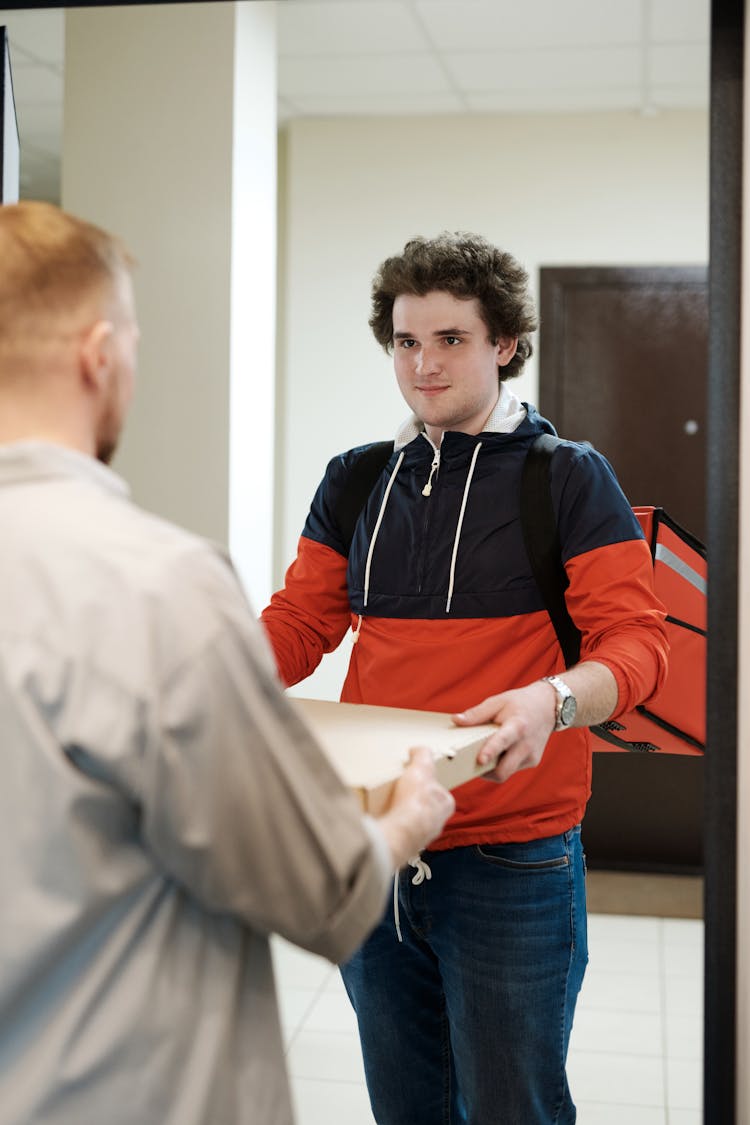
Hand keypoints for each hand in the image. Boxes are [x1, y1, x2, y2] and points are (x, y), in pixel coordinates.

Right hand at [376, 746, 454, 868]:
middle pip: (427, 808)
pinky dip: (393, 826)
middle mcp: (437, 823)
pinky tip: (384, 818)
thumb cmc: (416, 802)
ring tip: (389, 805)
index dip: (429, 784)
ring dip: (404, 816)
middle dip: (415, 802)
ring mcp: (421, 835)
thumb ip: (423, 755)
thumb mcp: (422, 767)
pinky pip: (399, 833)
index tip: (418, 779)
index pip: (440, 792)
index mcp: (445, 804)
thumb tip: (418, 750)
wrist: (401, 831)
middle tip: (401, 792)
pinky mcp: (405, 844)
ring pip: (414, 823)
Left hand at [452, 681, 556, 783]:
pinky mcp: (532, 762)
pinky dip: (501, 765)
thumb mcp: (498, 701)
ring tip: (482, 756)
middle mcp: (526, 745)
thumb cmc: (519, 703)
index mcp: (517, 726)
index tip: (480, 760)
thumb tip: (455, 720)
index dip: (491, 751)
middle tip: (469, 764)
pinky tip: (498, 753)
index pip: (503, 741)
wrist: (548, 707)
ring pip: (506, 773)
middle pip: (504, 770)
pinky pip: (511, 769)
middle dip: (485, 772)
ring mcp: (531, 756)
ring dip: (491, 769)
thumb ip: (476, 713)